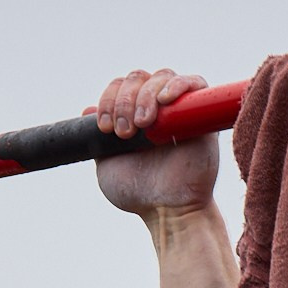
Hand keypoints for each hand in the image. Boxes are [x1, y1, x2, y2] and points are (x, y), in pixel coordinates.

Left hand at [93, 68, 217, 218]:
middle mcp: (155, 109)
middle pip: (137, 78)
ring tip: (143, 125)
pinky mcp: (201, 115)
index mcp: (132, 116)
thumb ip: (96, 141)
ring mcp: (179, 110)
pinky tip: (164, 101)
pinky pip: (194, 83)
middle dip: (124, 100)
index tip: (105, 127)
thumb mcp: (107, 166)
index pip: (118, 88)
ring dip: (145, 96)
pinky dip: (177, 85)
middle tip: (124, 132)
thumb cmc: (138, 194)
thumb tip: (86, 109)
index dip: (108, 100)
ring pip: (161, 76)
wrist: (168, 211)